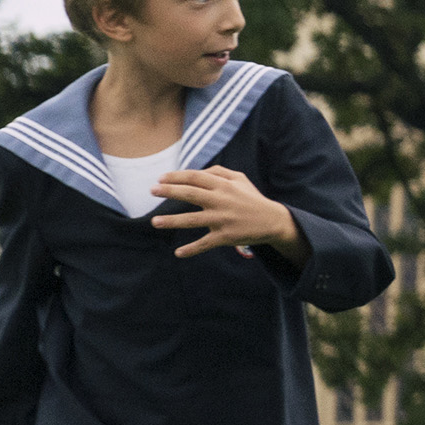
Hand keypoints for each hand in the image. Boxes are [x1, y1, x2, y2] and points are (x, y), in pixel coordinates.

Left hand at [152, 164, 301, 260]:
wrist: (272, 221)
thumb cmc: (252, 198)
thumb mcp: (240, 179)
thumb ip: (219, 172)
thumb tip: (196, 171)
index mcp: (224, 186)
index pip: (195, 177)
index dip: (176, 176)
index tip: (160, 179)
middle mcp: (222, 201)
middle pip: (191, 194)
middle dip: (169, 191)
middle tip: (152, 190)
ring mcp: (223, 220)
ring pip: (193, 220)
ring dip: (172, 221)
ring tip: (154, 221)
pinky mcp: (225, 237)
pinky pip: (205, 243)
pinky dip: (192, 249)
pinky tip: (178, 253)